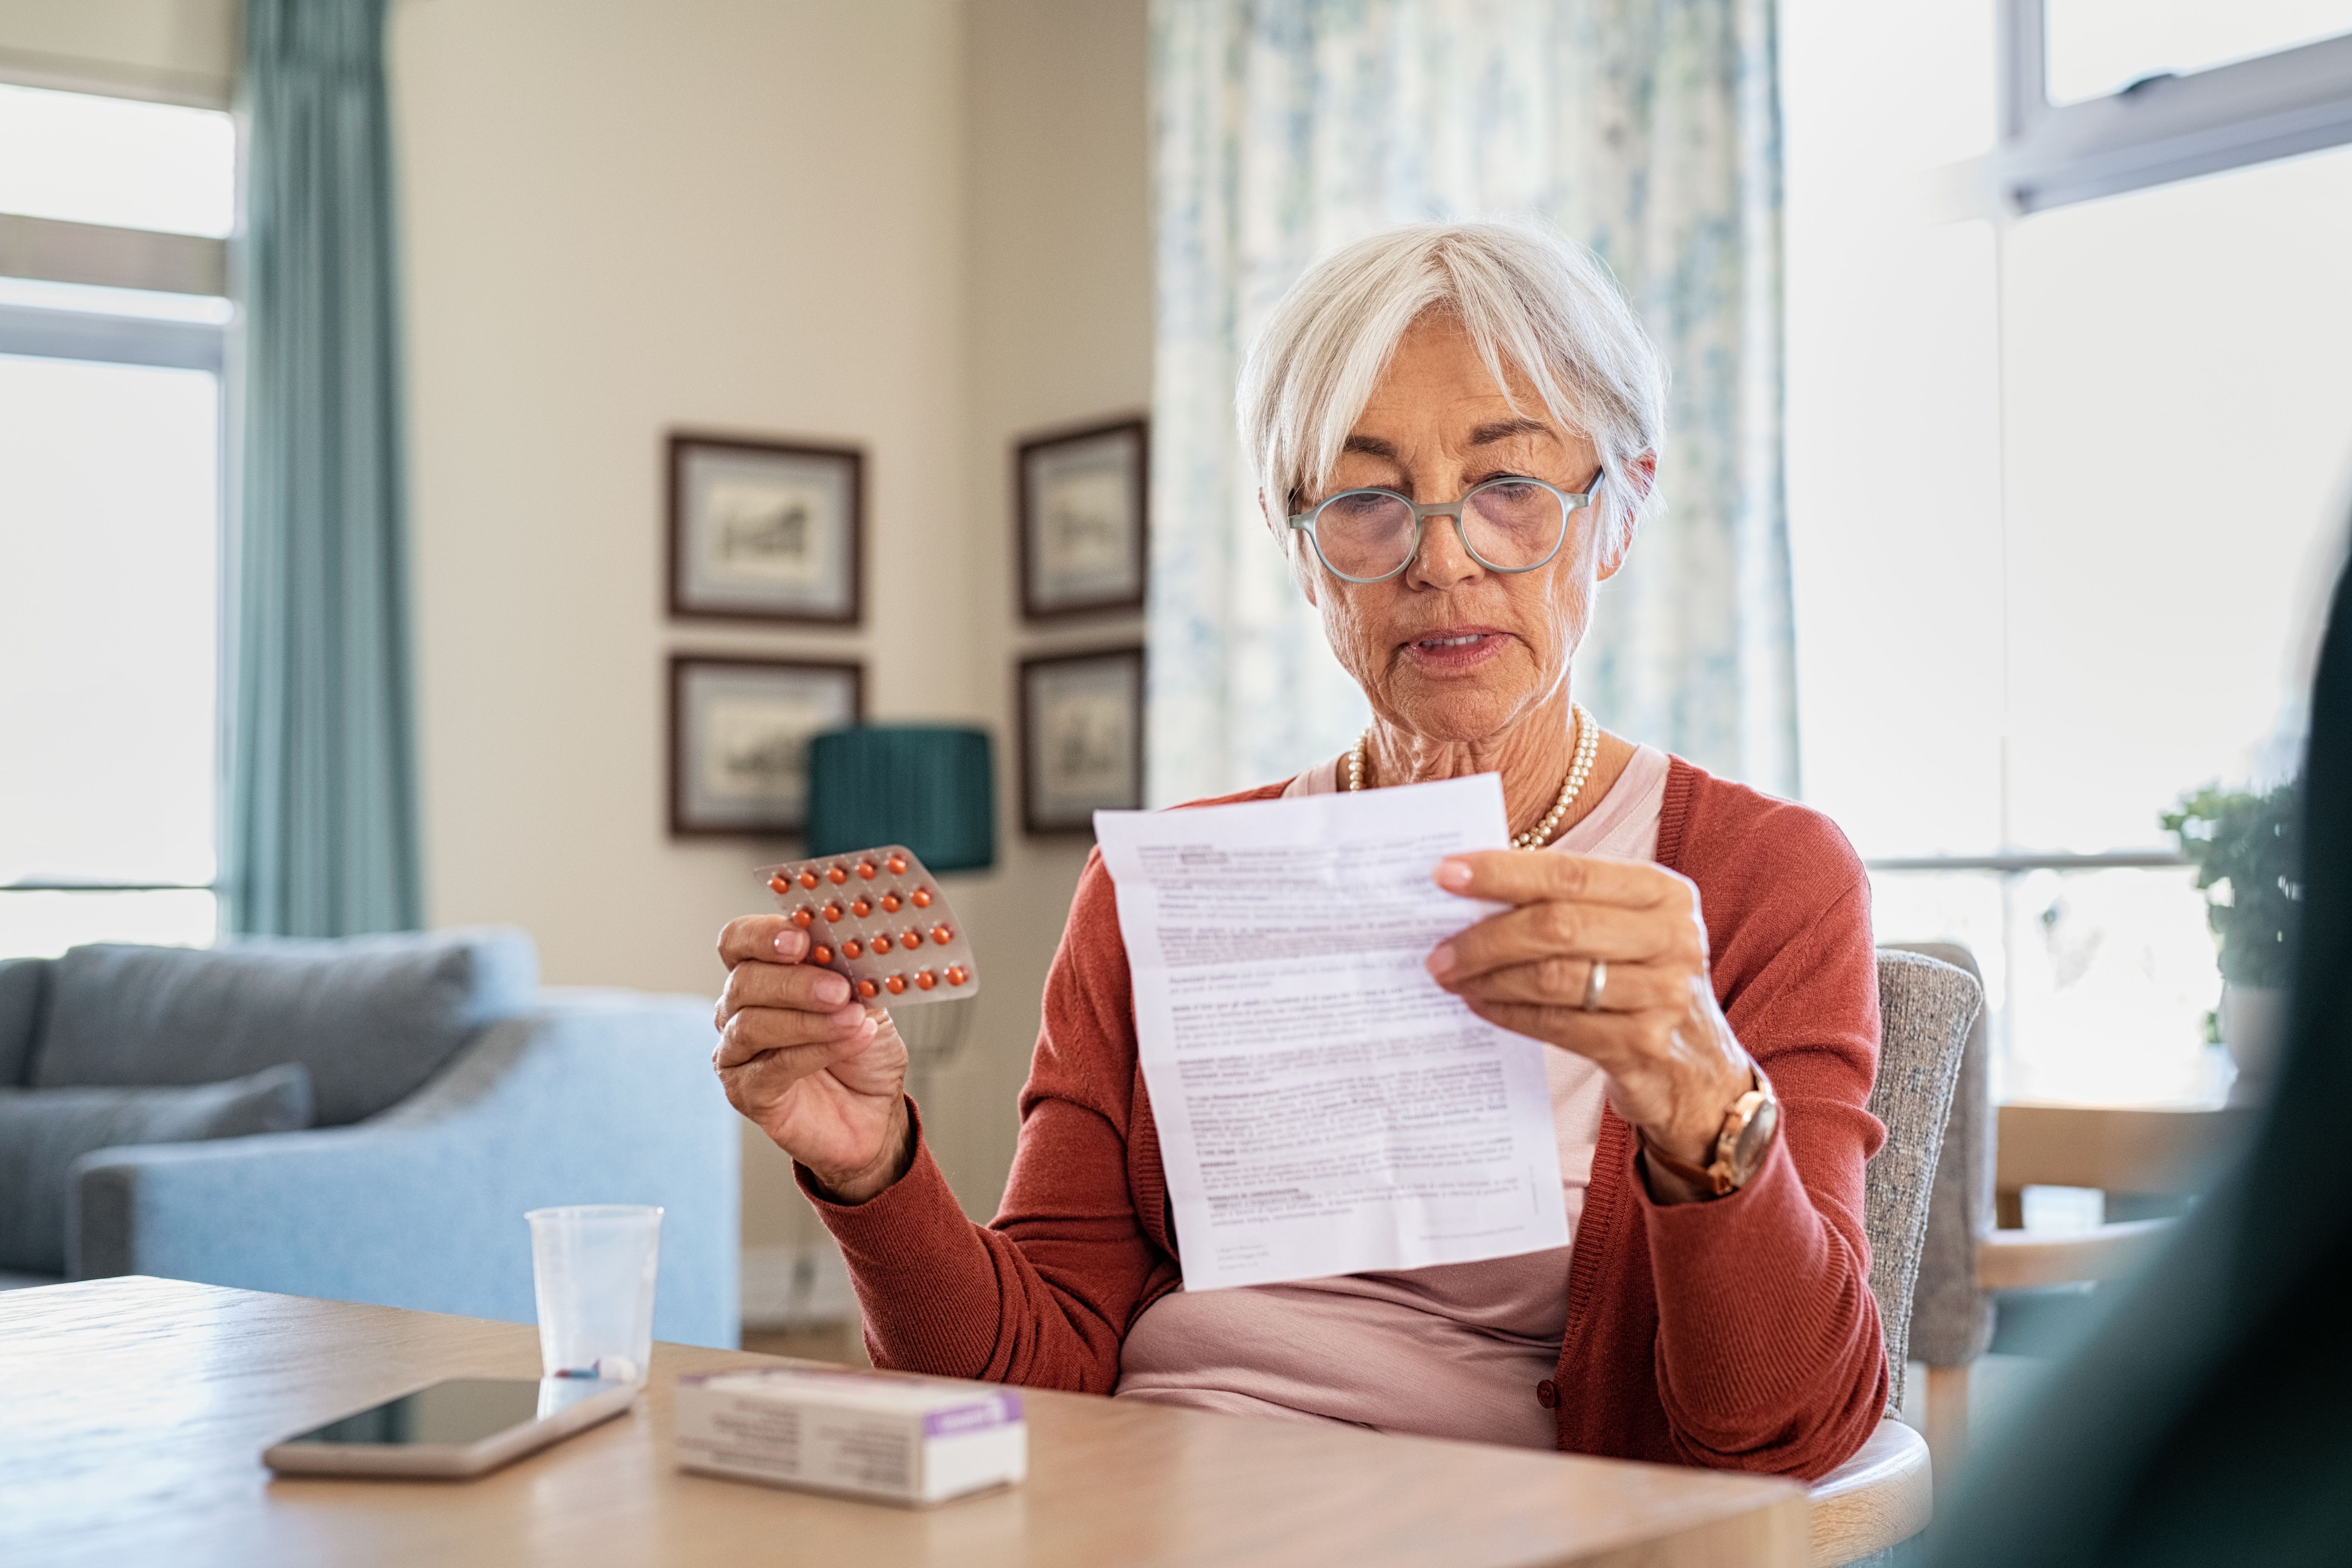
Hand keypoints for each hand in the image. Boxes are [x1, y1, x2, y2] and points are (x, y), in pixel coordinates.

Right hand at [713, 916, 912, 1202]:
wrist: (875, 1112)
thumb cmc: (864, 1052)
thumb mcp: (867, 1001)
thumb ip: (851, 973)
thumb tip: (851, 946)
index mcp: (763, 974)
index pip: (739, 941)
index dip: (763, 935)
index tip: (801, 938)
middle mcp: (739, 1009)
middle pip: (744, 981)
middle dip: (794, 982)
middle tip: (838, 988)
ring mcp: (736, 1052)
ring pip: (751, 1024)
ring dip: (808, 1020)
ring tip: (852, 1019)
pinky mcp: (746, 1091)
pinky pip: (772, 1066)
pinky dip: (815, 1051)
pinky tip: (851, 1041)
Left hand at [1424, 852, 1752, 1194]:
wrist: (1698, 1072)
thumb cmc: (1641, 982)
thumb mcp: (1625, 930)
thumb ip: (1568, 905)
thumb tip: (1472, 890)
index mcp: (1664, 893)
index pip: (1570, 873)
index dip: (1503, 873)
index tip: (1443, 875)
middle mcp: (1672, 938)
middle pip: (1557, 926)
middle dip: (1486, 936)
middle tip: (1436, 949)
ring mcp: (1663, 995)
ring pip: (1552, 978)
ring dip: (1489, 977)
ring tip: (1450, 977)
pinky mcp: (1643, 1046)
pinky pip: (1557, 1025)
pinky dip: (1509, 1014)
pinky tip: (1481, 1005)